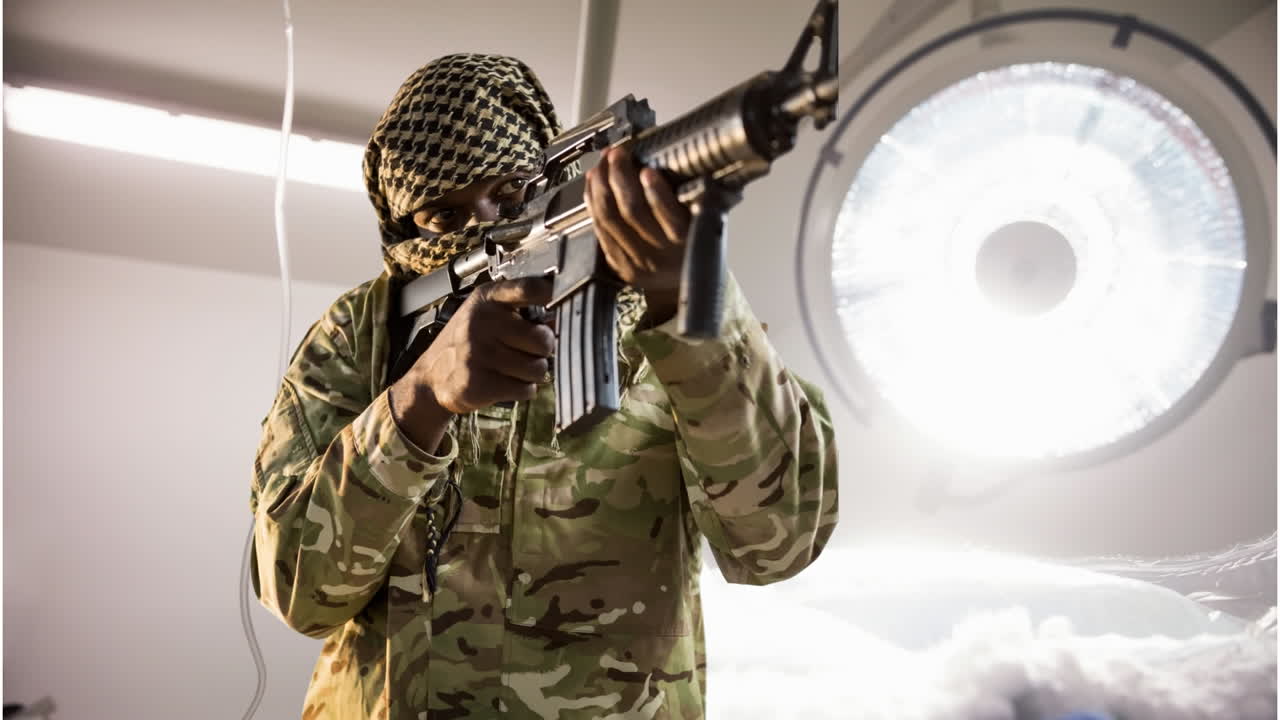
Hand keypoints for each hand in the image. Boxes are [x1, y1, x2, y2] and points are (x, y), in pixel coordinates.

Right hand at [389, 278, 554, 450]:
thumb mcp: (487, 314)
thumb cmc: (468, 342)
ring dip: (532, 373)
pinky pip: (526, 389)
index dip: (551, 295)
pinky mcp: (479, 383)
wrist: (432, 378)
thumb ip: (522, 311)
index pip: (528, 288)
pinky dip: (522, 389)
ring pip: (538, 368)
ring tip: (513, 368)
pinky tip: (505, 382)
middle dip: (542, 350)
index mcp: (487, 299)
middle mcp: (481, 322)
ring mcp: (478, 353)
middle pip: (544, 340)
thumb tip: (560, 318)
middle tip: (527, 351)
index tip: (560, 300)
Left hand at [585, 146, 691, 323]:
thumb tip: (659, 162)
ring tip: (602, 165)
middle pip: (632, 212)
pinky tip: (593, 185)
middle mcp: (660, 255)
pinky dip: (593, 202)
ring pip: (609, 218)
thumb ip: (686, 196)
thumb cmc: (692, 244)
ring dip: (601, 186)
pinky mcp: (617, 264)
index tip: (647, 171)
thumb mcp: (700, 220)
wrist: (682, 284)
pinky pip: (598, 228)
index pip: (669, 216)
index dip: (655, 192)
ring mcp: (636, 261)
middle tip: (617, 155)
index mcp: (686, 240)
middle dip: (620, 177)